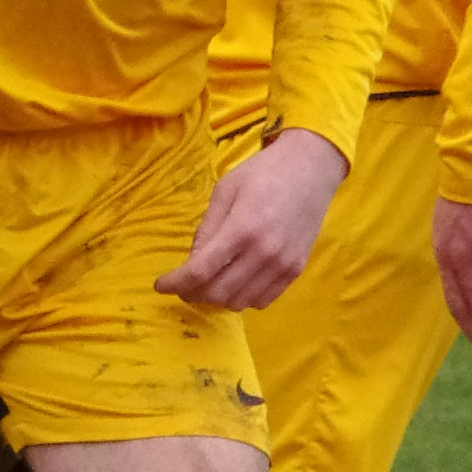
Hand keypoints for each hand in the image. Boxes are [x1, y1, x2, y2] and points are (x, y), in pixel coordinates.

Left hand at [157, 128, 347, 310]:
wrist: (311, 169)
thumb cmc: (263, 173)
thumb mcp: (225, 191)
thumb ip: (207, 229)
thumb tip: (190, 262)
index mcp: (241, 228)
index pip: (200, 271)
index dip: (175, 283)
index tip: (160, 285)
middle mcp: (264, 252)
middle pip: (218, 292)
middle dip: (192, 293)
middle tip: (183, 285)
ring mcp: (283, 265)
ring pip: (240, 302)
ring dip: (217, 298)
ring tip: (207, 285)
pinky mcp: (296, 270)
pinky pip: (263, 300)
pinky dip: (243, 298)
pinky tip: (234, 284)